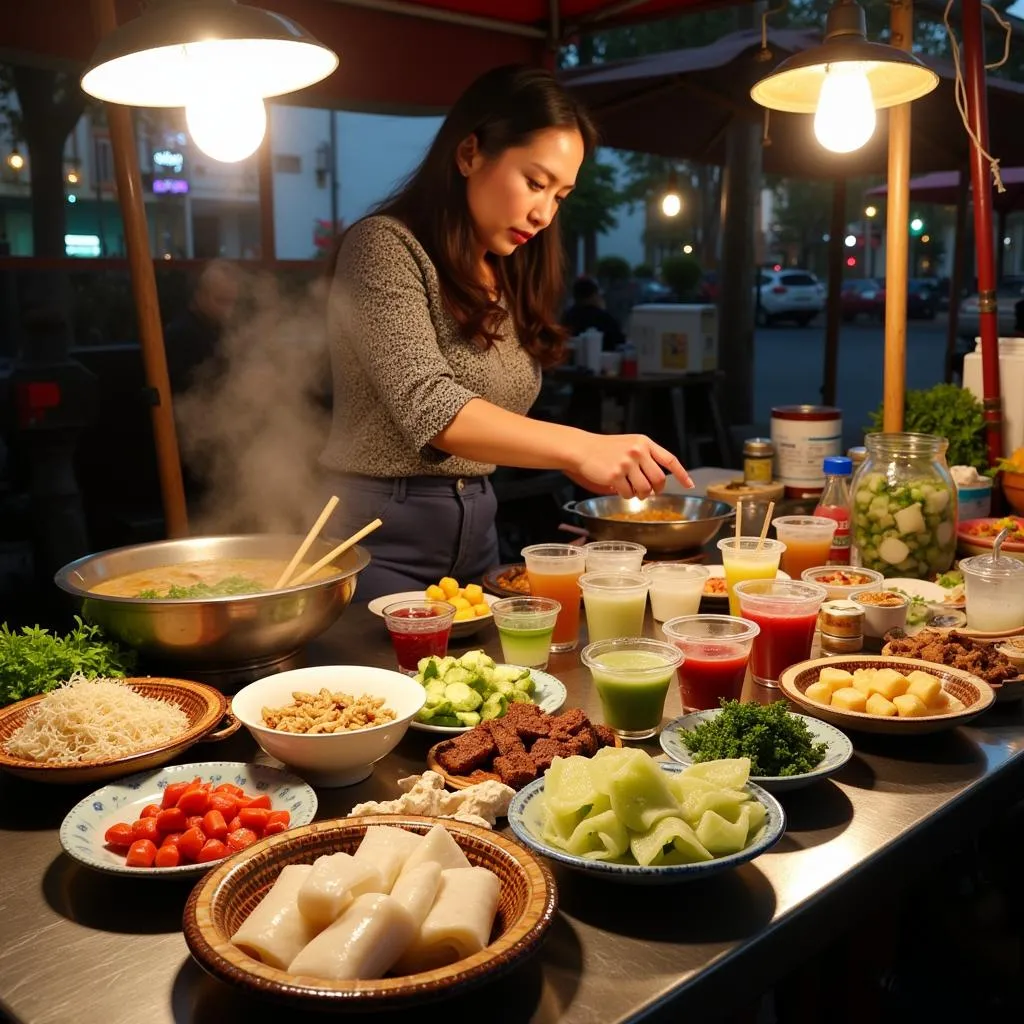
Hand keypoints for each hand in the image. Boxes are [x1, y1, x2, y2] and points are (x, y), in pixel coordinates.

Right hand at [570, 433, 693, 498]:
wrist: (582, 448)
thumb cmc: (605, 448)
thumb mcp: (630, 444)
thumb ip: (646, 457)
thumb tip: (658, 482)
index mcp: (644, 443)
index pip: (669, 460)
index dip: (682, 474)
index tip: (690, 484)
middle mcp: (638, 451)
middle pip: (659, 479)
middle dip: (657, 489)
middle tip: (649, 492)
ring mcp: (627, 463)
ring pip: (645, 489)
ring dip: (640, 495)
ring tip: (632, 490)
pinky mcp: (615, 475)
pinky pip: (628, 493)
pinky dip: (625, 495)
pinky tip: (618, 488)